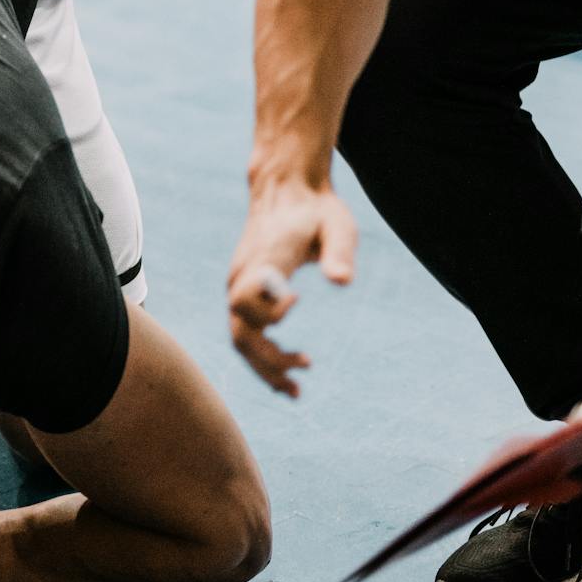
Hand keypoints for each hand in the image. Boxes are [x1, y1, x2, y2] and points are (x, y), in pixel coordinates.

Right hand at [226, 179, 357, 395]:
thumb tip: (343, 282)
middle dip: (269, 359)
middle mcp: (242, 276)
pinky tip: (284, 375)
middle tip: (307, 367)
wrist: (284, 190)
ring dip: (264, 367)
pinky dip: (260, 357)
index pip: (246, 299)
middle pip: (241, 331)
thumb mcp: (337, 225)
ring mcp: (238, 285)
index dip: (267, 311)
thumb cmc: (316, 210)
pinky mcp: (243, 292)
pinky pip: (244, 332)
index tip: (298, 298)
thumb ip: (340, 252)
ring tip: (295, 390)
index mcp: (262, 261)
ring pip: (239, 339)